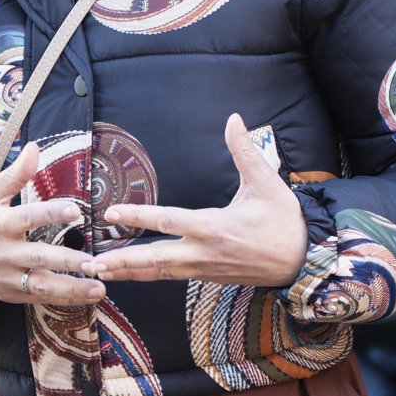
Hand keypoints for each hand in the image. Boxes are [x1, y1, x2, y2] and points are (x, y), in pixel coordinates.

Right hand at [0, 143, 106, 305]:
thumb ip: (15, 175)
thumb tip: (36, 147)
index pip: (28, 217)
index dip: (52, 214)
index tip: (76, 212)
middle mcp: (2, 252)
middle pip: (39, 258)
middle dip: (68, 262)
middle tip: (95, 263)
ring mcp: (4, 277)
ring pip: (40, 286)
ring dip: (71, 289)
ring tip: (97, 289)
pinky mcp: (5, 294)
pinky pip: (35, 299)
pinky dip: (59, 300)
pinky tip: (81, 299)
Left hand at [90, 113, 306, 286]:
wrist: (304, 261)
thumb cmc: (284, 221)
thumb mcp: (267, 182)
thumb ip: (245, 151)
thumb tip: (234, 119)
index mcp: (215, 227)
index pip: (169, 221)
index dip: (139, 216)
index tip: (112, 213)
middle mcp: (204, 252)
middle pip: (155, 259)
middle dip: (122, 261)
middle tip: (91, 263)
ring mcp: (204, 268)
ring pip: (159, 272)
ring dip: (129, 273)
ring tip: (99, 273)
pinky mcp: (207, 277)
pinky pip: (170, 277)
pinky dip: (147, 276)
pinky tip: (130, 276)